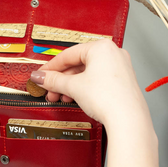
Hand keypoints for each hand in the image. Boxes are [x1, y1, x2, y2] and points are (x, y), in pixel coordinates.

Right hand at [31, 39, 147, 124]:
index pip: (68, 54)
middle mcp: (112, 53)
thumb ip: (53, 80)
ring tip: (61, 97)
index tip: (42, 75)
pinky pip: (97, 79)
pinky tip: (75, 97)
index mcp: (101, 47)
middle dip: (61, 80)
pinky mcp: (122, 80)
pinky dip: (84, 88)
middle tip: (49, 89)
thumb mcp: (73, 87)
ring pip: (87, 73)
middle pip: (77, 64)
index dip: (51, 67)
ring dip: (71, 85)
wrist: (127, 119)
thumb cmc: (108, 98)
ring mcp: (119, 67)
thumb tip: (41, 76)